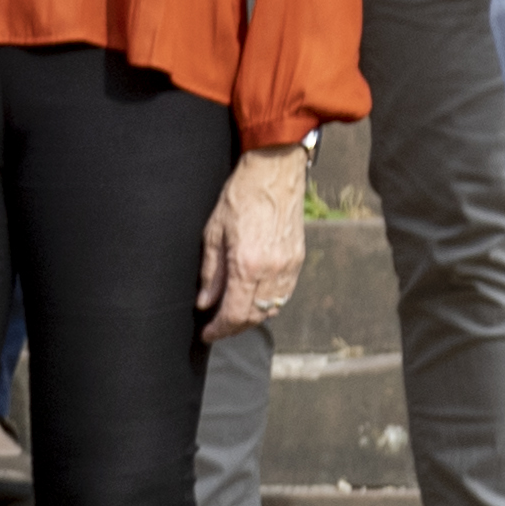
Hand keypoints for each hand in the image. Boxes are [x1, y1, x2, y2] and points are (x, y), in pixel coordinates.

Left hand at [197, 147, 307, 344]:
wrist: (274, 172)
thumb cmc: (240, 195)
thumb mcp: (213, 233)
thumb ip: (211, 272)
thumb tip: (205, 302)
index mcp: (248, 265)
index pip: (234, 314)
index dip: (219, 329)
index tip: (207, 333)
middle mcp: (272, 271)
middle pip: (254, 317)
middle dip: (234, 328)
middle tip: (217, 327)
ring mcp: (289, 266)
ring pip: (272, 309)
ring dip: (252, 317)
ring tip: (233, 315)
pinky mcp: (298, 259)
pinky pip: (284, 294)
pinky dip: (268, 303)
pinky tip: (254, 299)